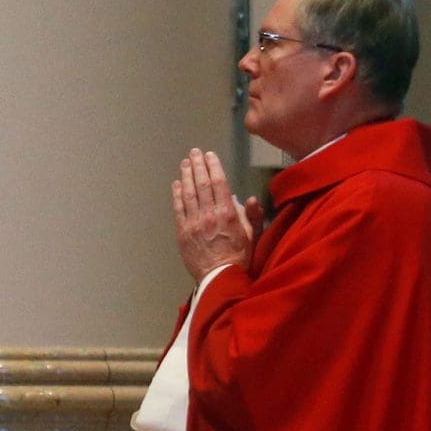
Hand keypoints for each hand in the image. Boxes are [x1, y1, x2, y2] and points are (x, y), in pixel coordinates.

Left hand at [171, 150, 255, 279]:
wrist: (220, 278)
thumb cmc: (240, 257)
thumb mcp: (254, 236)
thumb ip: (253, 215)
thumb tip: (249, 198)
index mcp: (228, 214)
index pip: (219, 183)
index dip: (213, 166)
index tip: (210, 155)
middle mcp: (209, 216)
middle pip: (202, 184)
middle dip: (198, 165)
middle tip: (194, 152)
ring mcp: (194, 224)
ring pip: (188, 194)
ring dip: (186, 176)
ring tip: (185, 163)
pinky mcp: (183, 233)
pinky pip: (178, 209)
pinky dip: (177, 194)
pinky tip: (176, 183)